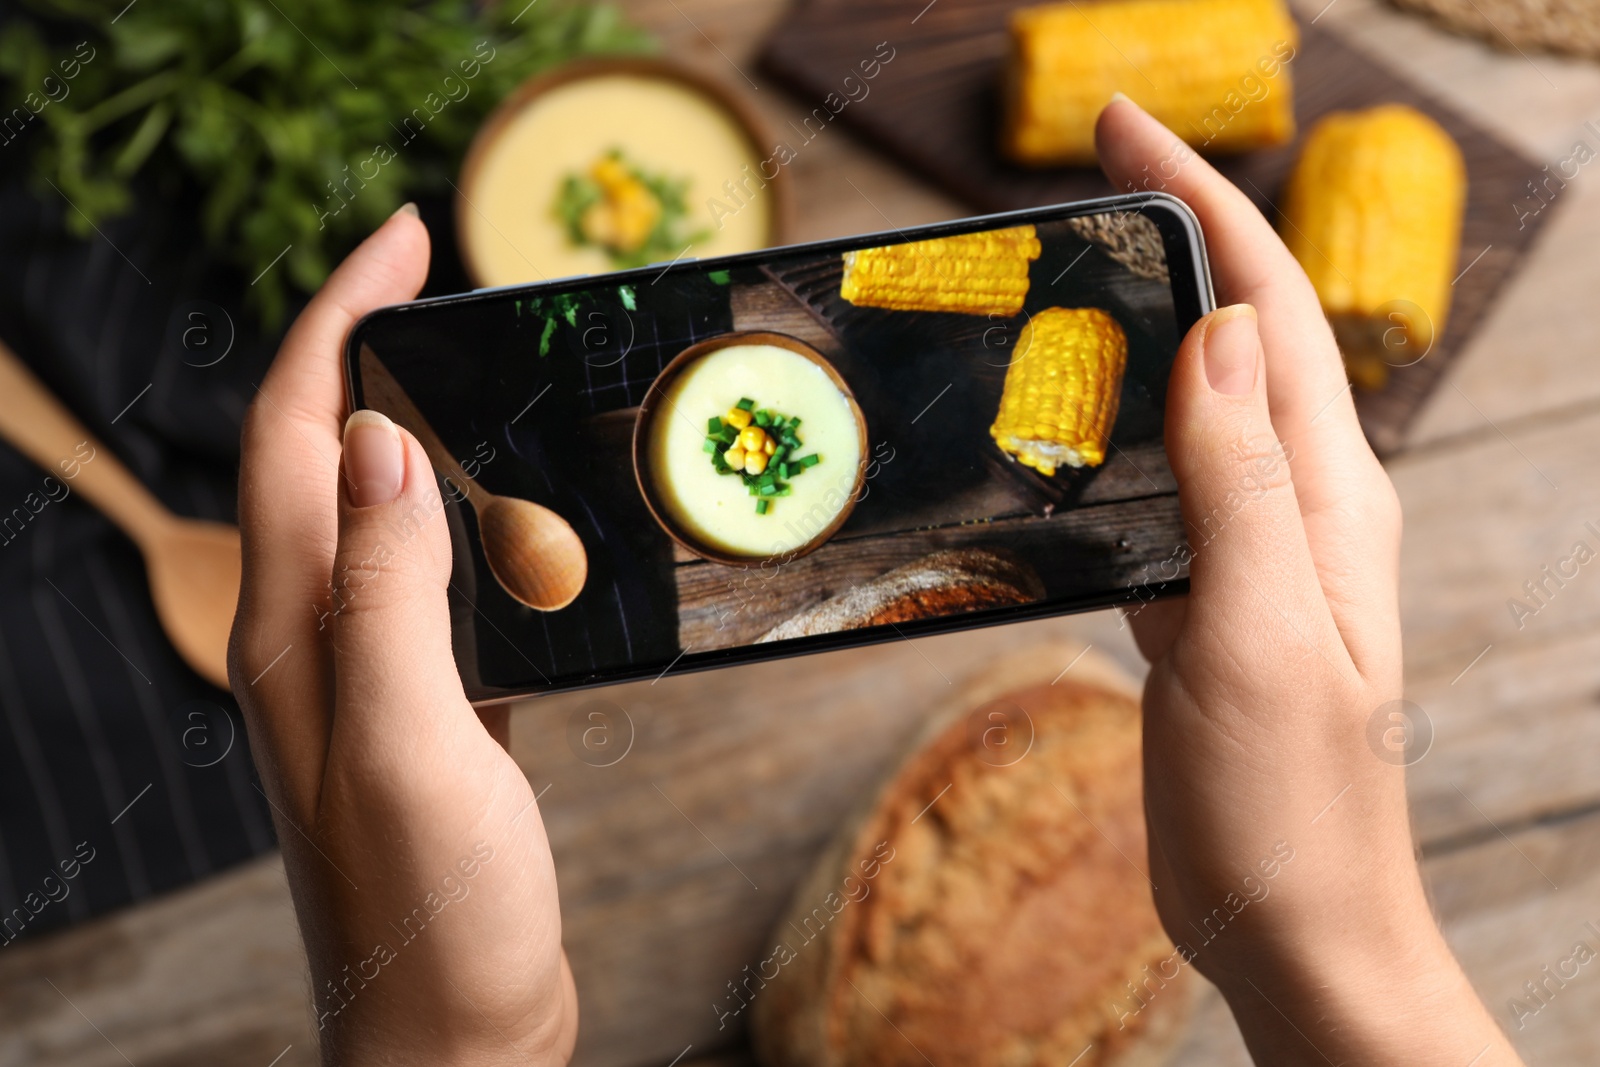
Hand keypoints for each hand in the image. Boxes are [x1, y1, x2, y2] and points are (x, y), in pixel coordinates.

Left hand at [229, 206, 575, 1065]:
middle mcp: (313, 639)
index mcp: (296, 630)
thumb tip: (371, 442)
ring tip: (485, 379)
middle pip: (321, 455)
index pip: (295, 432)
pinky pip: (428, 579)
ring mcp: (366, 675)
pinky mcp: (422, 707)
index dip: (335, 318)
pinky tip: (520, 520)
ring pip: (375, 511)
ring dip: (413, 426)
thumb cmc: (431, 911)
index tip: (402, 234)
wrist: (453, 1029)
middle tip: (443, 286)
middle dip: (364, 348)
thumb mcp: (407, 739)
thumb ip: (385, 592)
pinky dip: (463, 517)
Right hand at [1097, 99, 1519, 1063]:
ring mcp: (1256, 553)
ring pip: (1200, 403)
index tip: (1125, 133)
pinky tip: (1067, 431)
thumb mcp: (1259, 636)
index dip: (1205, 206)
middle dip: (1176, 238)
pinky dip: (1119, 430)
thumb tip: (1225, 331)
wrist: (1291, 924)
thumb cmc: (1287, 803)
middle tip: (1083, 186)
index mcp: (1329, 498)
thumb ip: (1242, 484)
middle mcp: (1302, 507)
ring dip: (1145, 326)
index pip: (1273, 313)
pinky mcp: (1207, 599)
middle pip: (1243, 336)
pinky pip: (1168, 482)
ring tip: (1067, 280)